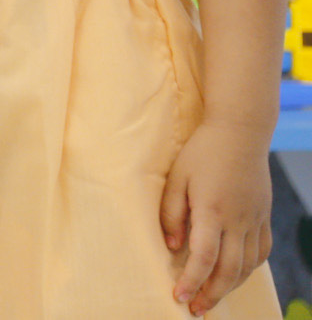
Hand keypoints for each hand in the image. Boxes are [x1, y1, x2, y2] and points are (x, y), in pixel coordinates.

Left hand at [162, 120, 271, 313]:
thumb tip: (171, 247)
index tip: (179, 298)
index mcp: (213, 211)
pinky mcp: (264, 217)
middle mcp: (238, 220)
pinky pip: (261, 252)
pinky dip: (248, 269)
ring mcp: (255, 220)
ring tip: (212, 299)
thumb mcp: (176, 178)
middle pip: (229, 270)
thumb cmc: (201, 153)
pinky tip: (235, 275)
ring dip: (230, 286)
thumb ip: (171, 213)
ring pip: (247, 266)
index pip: (204, 257)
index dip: (192, 281)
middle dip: (211, 294)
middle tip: (196, 310)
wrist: (240, 133)